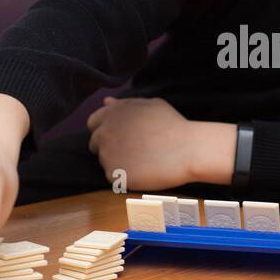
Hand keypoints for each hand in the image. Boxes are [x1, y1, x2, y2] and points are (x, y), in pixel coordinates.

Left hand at [86, 96, 236, 187]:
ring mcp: (107, 155)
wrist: (187, 150)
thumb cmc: (172, 125)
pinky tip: (142, 171)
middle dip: (109, 147)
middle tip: (134, 151)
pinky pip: (113, 177)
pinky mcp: (113, 175)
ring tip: (142, 160)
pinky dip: (124, 177)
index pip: (93, 123)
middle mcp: (104, 133)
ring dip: (118, 162)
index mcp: (111, 114)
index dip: (106, 130)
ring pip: (104, 161)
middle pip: (94, 144)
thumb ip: (124, 104)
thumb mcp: (150, 106)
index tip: (122, 137)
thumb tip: (106, 102)